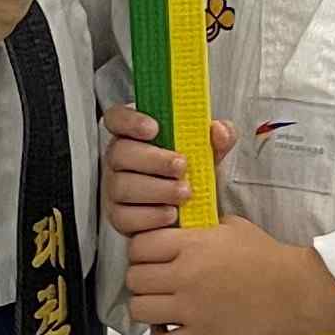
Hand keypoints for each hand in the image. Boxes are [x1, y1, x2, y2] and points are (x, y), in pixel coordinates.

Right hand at [101, 103, 234, 240]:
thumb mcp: (210, 151)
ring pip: (122, 186)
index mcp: (135, 134)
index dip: (129, 121)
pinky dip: (151, 216)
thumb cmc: (193, 172)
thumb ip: (219, 136)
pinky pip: (126, 216)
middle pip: (119, 153)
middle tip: (181, 165)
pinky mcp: (119, 217)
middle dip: (152, 159)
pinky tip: (172, 213)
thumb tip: (219, 130)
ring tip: (185, 192)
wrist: (196, 209)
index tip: (154, 128)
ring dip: (157, 189)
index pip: (117, 118)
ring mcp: (115, 188)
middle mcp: (119, 160)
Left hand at [125, 216, 334, 334]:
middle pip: (134, 278)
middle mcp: (185, 276)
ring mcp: (192, 310)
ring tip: (162, 303)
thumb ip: (200, 230)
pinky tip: (172, 327)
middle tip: (157, 279)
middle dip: (143, 277)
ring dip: (147, 306)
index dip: (142, 250)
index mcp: (192, 245)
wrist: (298, 291)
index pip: (139, 245)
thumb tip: (180, 232)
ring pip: (140, 309)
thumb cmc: (270, 258)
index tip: (152, 255)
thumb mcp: (233, 227)